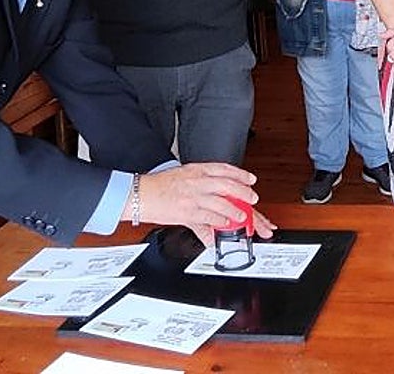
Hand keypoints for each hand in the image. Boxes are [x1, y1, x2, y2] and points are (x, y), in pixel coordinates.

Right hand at [131, 163, 276, 245]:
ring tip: (243, 217)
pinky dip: (219, 222)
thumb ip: (201, 182)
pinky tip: (226, 225)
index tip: (251, 179)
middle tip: (253, 199)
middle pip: (228, 185)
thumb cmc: (159, 186)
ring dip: (235, 211)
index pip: (224, 168)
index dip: (240, 174)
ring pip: (222, 203)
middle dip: (244, 193)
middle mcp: (197, 181)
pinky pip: (209, 218)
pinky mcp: (188, 213)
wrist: (140, 195)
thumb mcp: (183, 175)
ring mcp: (193, 197)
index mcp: (196, 170)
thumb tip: (216, 191)